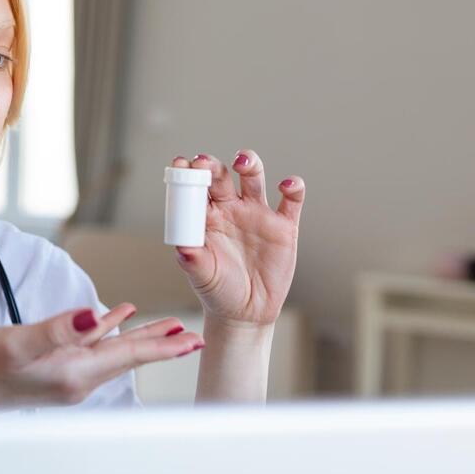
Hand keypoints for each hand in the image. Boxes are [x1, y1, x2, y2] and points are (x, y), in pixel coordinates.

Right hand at [0, 304, 203, 408]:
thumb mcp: (20, 342)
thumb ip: (60, 329)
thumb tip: (95, 315)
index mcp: (76, 371)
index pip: (128, 355)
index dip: (161, 347)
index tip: (190, 342)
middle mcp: (79, 376)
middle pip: (129, 356)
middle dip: (162, 346)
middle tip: (193, 339)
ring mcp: (70, 372)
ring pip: (115, 352)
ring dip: (142, 339)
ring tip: (169, 329)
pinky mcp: (58, 366)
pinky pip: (94, 347)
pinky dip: (110, 331)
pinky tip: (117, 317)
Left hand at [171, 150, 304, 327]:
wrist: (247, 312)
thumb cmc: (218, 290)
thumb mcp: (202, 276)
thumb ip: (193, 260)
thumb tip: (182, 248)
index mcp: (207, 217)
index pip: (196, 187)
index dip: (189, 172)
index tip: (181, 162)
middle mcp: (231, 209)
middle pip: (222, 177)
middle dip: (213, 165)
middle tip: (204, 161)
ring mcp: (257, 214)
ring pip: (254, 179)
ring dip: (250, 164)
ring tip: (242, 161)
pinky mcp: (284, 226)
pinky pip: (291, 201)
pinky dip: (293, 187)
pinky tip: (286, 185)